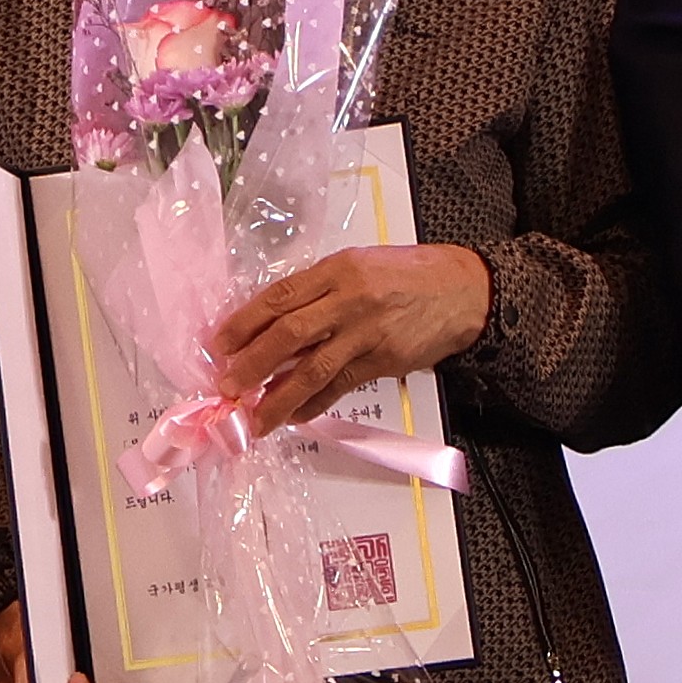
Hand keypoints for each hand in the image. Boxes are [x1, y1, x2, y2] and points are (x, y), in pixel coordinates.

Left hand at [207, 242, 491, 434]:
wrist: (462, 290)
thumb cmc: (407, 274)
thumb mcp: (358, 265)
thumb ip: (318, 290)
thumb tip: (272, 324)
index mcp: (336, 270)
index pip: (279, 297)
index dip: (244, 323)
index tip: (218, 345)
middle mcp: (349, 299)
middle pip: (289, 334)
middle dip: (252, 363)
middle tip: (226, 385)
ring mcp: (367, 333)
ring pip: (312, 369)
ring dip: (278, 397)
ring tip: (254, 417)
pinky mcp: (384, 361)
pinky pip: (340, 386)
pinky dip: (314, 404)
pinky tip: (294, 416)